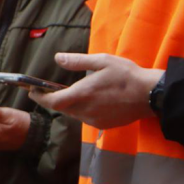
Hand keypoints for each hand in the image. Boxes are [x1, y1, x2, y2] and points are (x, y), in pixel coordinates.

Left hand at [30, 54, 162, 129]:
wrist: (150, 95)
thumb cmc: (127, 75)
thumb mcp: (102, 61)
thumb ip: (77, 61)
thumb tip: (57, 58)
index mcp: (82, 94)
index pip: (52, 101)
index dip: (40, 97)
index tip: (33, 91)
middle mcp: (85, 111)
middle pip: (62, 108)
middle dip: (56, 100)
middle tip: (52, 90)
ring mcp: (94, 120)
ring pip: (75, 113)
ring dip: (72, 104)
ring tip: (77, 93)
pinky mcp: (104, 125)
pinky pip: (88, 117)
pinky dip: (85, 109)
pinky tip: (96, 100)